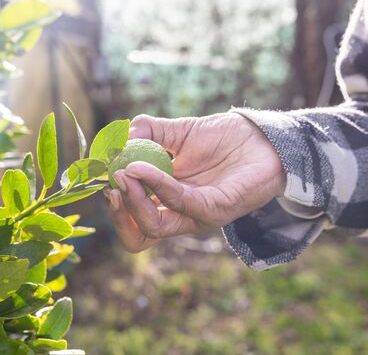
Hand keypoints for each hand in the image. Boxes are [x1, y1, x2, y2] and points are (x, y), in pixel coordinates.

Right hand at [104, 112, 285, 252]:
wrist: (262, 136)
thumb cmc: (222, 138)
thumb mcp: (176, 131)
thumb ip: (147, 132)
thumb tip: (118, 137)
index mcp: (168, 202)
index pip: (134, 223)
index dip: (116, 209)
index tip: (105, 179)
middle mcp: (181, 215)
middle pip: (139, 235)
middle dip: (119, 212)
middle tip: (111, 182)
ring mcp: (198, 215)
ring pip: (155, 226)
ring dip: (134, 200)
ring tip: (124, 172)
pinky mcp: (216, 209)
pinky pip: (180, 202)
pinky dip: (156, 184)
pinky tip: (142, 167)